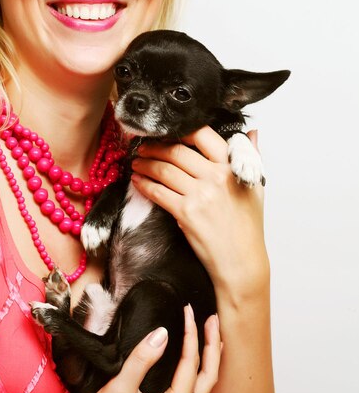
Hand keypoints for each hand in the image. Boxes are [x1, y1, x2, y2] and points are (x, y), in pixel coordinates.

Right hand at [70, 306, 220, 392]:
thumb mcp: (120, 388)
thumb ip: (142, 359)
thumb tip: (162, 333)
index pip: (190, 365)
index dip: (191, 335)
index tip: (188, 311)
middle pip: (208, 376)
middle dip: (211, 345)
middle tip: (212, 318)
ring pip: (203, 384)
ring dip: (208, 357)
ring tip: (212, 334)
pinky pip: (192, 389)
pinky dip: (198, 370)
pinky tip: (196, 360)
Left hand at [130, 128, 267, 298]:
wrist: (242, 261)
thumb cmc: (249, 225)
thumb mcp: (256, 186)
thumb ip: (252, 156)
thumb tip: (251, 133)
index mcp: (232, 166)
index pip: (202, 135)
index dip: (180, 131)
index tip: (167, 134)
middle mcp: (216, 177)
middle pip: (177, 151)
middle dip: (154, 147)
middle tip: (142, 148)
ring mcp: (200, 195)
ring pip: (164, 170)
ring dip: (145, 164)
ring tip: (136, 163)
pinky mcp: (186, 213)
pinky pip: (158, 192)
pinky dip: (144, 184)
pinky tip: (138, 181)